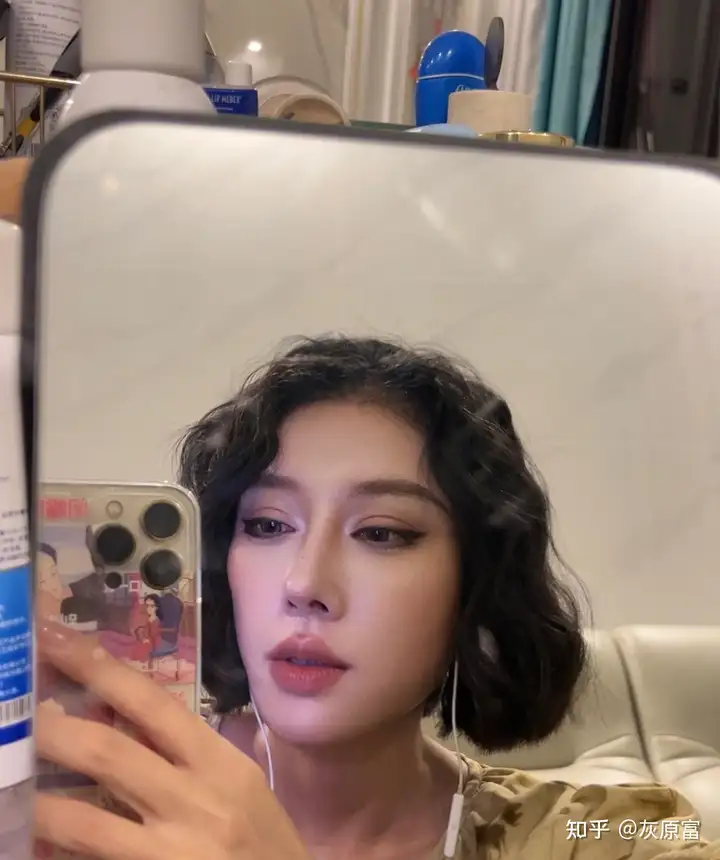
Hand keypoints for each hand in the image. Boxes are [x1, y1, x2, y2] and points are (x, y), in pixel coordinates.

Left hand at [34, 621, 311, 859]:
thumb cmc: (266, 844)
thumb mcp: (242, 786)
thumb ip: (193, 752)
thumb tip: (131, 713)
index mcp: (221, 764)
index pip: (154, 705)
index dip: (101, 669)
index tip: (59, 641)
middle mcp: (195, 801)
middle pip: (110, 754)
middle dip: (53, 728)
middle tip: (16, 706)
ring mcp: (170, 854)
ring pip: (85, 822)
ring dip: (38, 799)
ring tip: (10, 775)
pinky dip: (60, 849)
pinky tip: (33, 835)